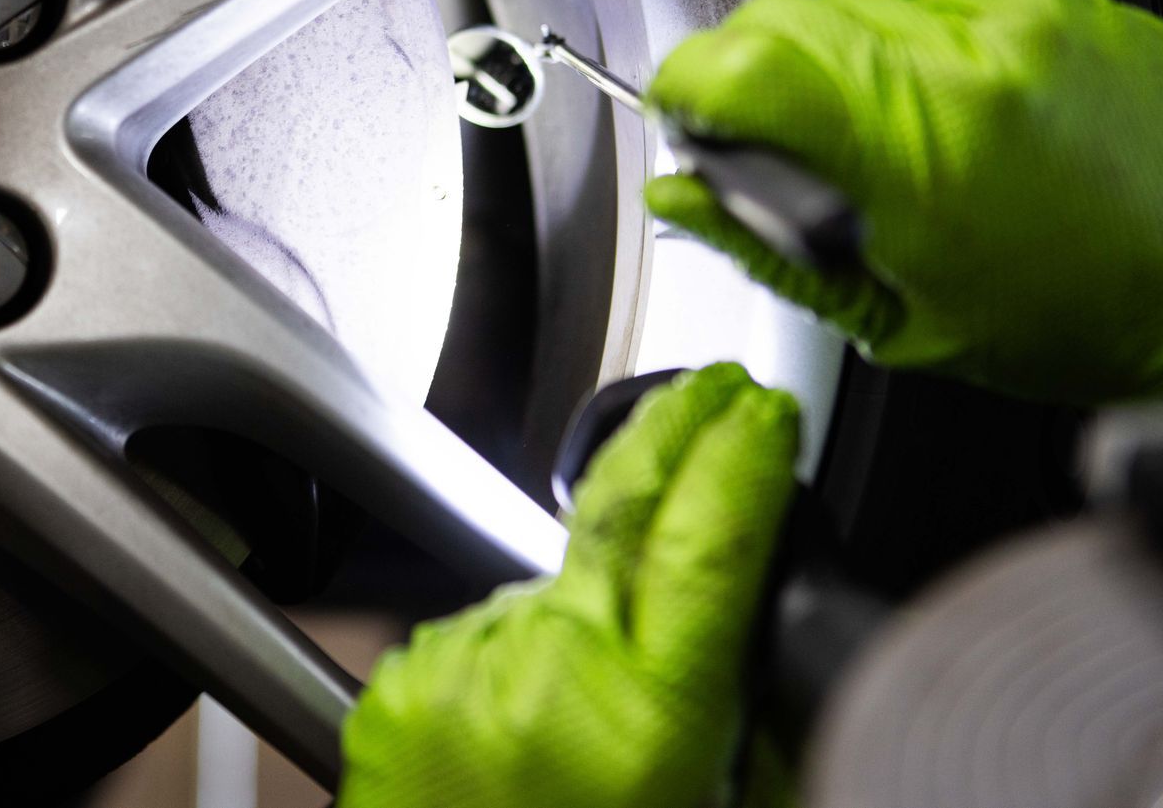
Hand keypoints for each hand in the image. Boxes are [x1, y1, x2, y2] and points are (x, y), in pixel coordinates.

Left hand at [339, 364, 798, 807]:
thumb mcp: (719, 805)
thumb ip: (739, 710)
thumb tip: (750, 610)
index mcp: (646, 720)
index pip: (705, 540)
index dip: (739, 456)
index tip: (760, 413)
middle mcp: (546, 674)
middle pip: (616, 507)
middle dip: (671, 431)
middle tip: (711, 395)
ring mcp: (463, 671)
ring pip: (545, 583)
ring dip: (576, 611)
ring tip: (585, 721)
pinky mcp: (402, 681)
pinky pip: (480, 632)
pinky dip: (511, 656)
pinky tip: (523, 733)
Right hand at [647, 0, 1162, 402]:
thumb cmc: (1084, 317)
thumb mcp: (899, 321)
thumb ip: (769, 250)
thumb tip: (683, 198)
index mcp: (917, 152)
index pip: (740, 64)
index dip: (689, 89)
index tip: (693, 126)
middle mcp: (967, 61)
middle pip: (780, 22)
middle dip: (757, 85)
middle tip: (805, 164)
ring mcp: (1014, 15)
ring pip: (850, 10)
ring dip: (843, 72)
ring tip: (909, 150)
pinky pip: (930, 5)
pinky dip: (922, 57)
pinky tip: (968, 120)